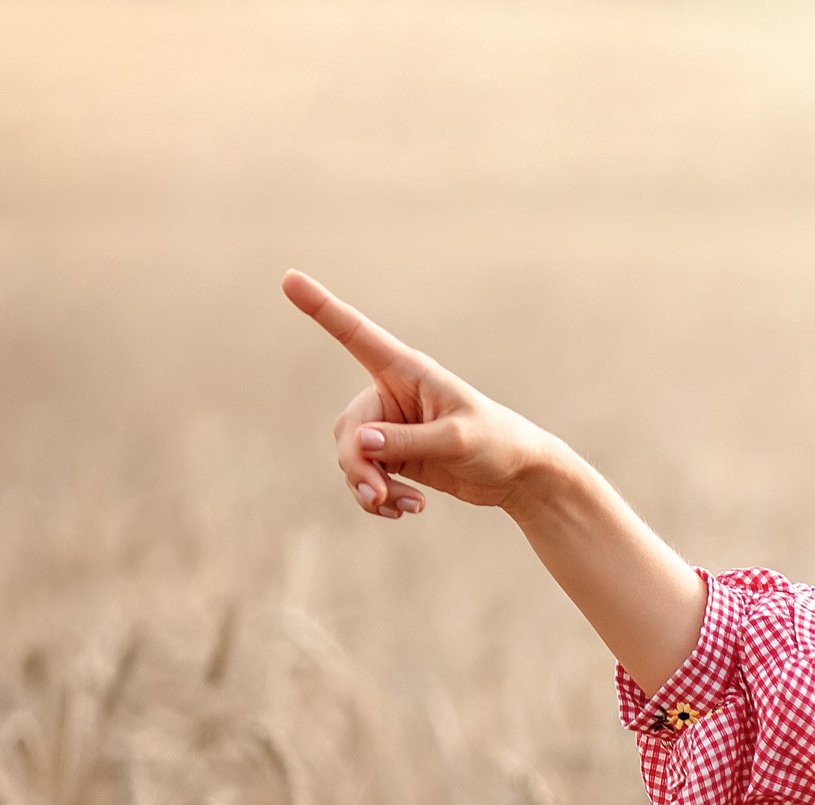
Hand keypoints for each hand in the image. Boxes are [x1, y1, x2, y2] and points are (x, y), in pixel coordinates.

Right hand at [282, 270, 559, 519]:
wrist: (519, 475)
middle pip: (349, 429)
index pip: (356, 335)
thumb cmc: (497, 443)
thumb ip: (409, 441)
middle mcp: (392, 394)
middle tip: (377, 494)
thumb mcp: (457, 441)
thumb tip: (360, 443)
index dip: (321, 308)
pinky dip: (378, 497)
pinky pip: (365, 477)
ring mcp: (389, 427)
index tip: (288, 278)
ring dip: (370, 487)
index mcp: (408, 372)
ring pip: (352, 457)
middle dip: (358, 465)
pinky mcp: (393, 456)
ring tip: (408, 507)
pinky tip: (408, 510)